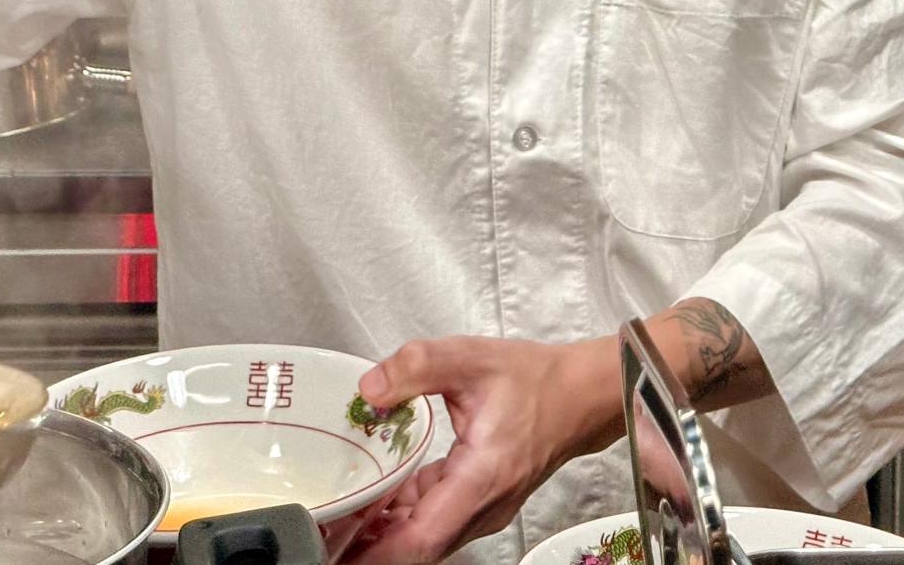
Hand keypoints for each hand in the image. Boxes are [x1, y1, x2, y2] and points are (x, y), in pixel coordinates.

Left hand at [347, 335, 615, 564]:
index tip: (337, 547)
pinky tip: (374, 500)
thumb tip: (369, 390)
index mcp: (480, 479)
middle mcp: (482, 507)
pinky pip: (433, 522)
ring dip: (382, 533)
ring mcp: (481, 510)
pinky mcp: (478, 503)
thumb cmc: (535, 381)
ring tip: (337, 518)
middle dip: (367, 545)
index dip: (375, 553)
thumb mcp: (470, 358)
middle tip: (323, 529)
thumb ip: (415, 367)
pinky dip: (402, 517)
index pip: (421, 540)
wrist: (580, 395)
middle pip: (416, 548)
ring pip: (423, 539)